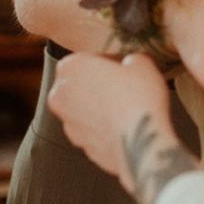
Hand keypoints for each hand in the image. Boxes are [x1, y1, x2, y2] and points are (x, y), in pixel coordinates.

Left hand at [49, 53, 195, 203]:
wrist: (142, 142)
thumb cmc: (139, 99)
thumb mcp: (142, 63)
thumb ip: (130, 60)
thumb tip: (131, 65)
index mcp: (70, 67)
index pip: (87, 58)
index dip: (109, 62)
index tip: (124, 68)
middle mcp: (61, 95)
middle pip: (79, 84)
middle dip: (98, 85)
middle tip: (125, 88)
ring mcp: (68, 123)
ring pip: (83, 109)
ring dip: (100, 107)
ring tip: (127, 109)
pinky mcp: (80, 145)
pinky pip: (91, 130)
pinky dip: (103, 128)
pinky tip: (124, 126)